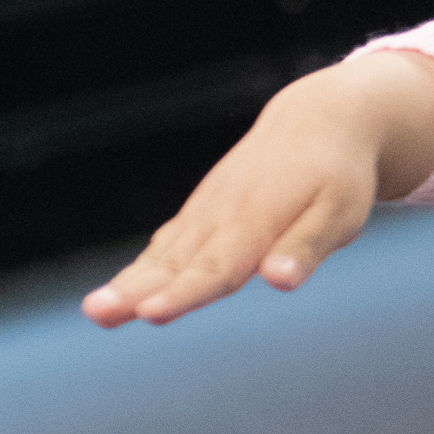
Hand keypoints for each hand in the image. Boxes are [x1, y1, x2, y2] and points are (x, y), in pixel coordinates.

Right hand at [82, 50, 433, 325]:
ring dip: (127, 284)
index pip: (217, 268)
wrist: (319, 120)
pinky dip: (142, 269)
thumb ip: (306, 247)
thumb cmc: (338, 176)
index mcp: (256, 221)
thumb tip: (280, 281)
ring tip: (94, 311)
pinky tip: (120, 296)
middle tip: (96, 313)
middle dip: (135, 290)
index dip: (184, 293)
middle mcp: (222, 217)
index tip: (151, 313)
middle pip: (176, 264)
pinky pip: (167, 245)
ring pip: (163, 256)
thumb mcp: (339, 213)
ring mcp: (207, 213)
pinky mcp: (202, 213)